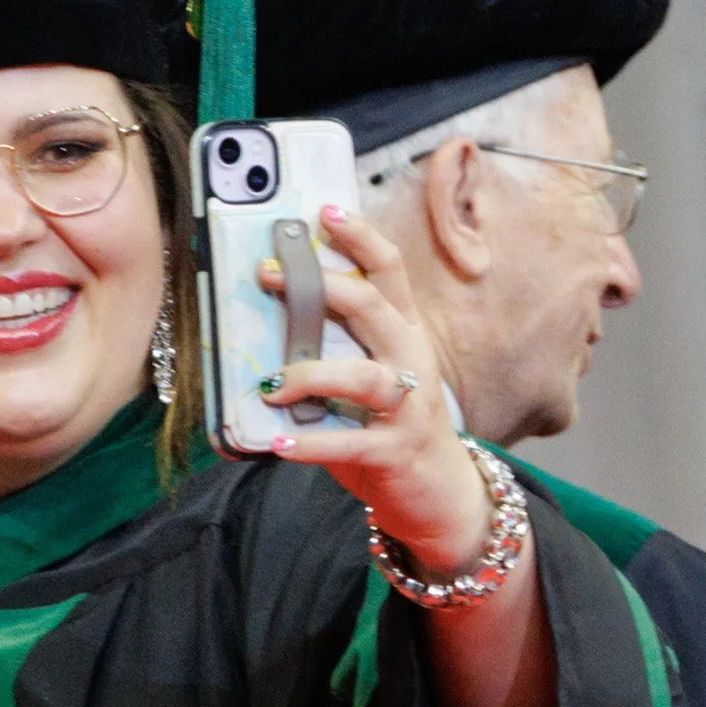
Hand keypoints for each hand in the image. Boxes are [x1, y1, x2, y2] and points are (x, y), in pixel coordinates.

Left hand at [255, 203, 493, 577]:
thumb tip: (266, 325)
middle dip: (318, 286)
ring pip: (362, 375)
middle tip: (268, 276)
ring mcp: (409, 406)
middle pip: (372, 306)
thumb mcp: (366, 381)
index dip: (359, 237)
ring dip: (309, 373)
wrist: (439, 493)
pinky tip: (278, 444)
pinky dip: (311, 442)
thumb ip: (332, 351)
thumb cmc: (390, 429)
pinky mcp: (396, 451)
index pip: (388, 272)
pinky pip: (350, 442)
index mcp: (404, 333)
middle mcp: (411, 360)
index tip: (322, 212)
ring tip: (269, 383)